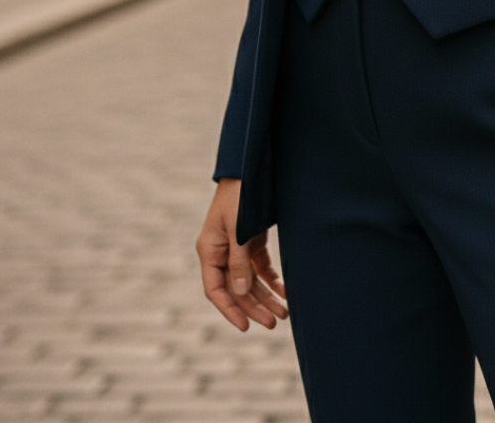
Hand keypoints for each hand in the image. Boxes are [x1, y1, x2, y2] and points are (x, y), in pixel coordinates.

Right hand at [196, 178, 287, 331]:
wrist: (250, 167)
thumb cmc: (241, 195)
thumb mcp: (238, 228)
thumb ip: (239, 260)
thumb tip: (240, 292)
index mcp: (209, 250)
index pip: (216, 289)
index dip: (230, 310)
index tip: (245, 327)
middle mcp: (221, 252)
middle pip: (237, 288)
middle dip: (255, 306)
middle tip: (275, 322)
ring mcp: (236, 246)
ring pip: (250, 280)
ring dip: (266, 296)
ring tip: (284, 312)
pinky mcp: (251, 239)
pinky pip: (260, 266)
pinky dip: (272, 279)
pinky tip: (285, 291)